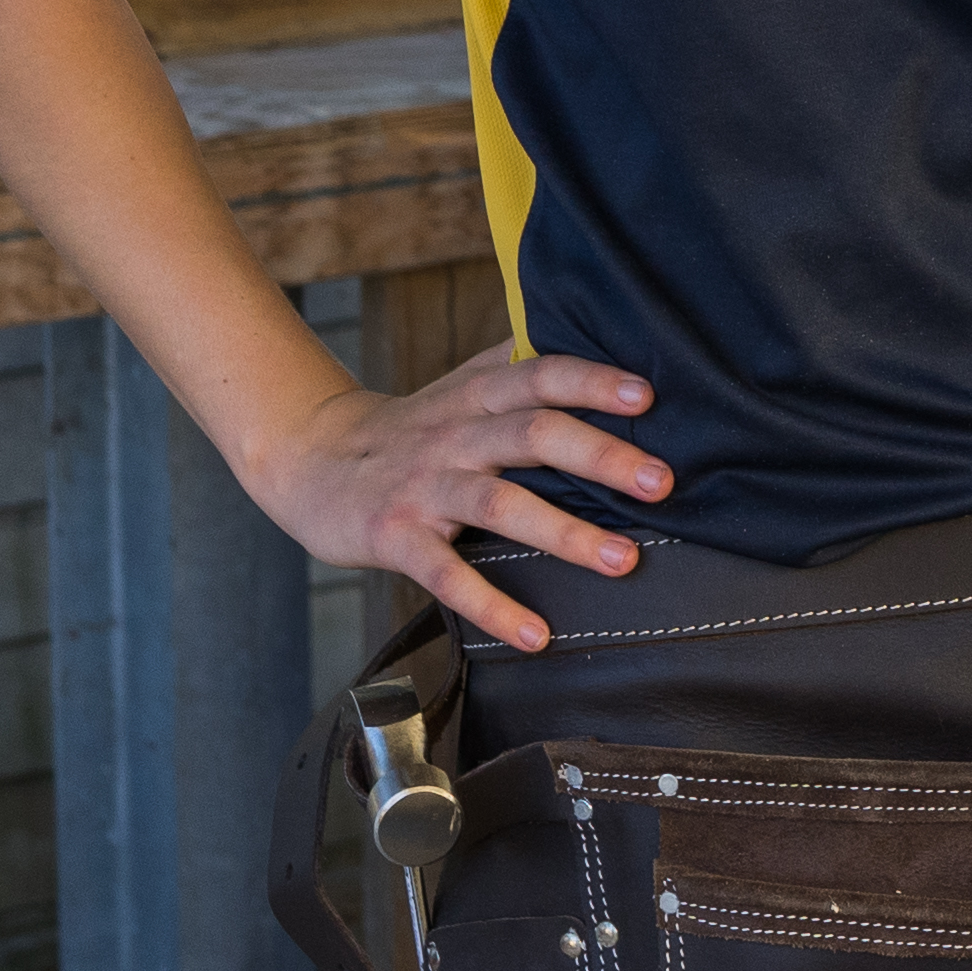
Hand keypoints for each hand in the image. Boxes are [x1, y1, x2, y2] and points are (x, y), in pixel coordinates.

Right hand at [242, 347, 664, 649]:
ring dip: (565, 533)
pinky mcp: (396, 537)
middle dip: (602, 456)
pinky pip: (448, 575)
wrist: (309, 459)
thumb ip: (520, 367)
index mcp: (478, 394)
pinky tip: (536, 635)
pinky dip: (493, 607)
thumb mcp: (460, 386)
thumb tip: (598, 335)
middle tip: (662, 482)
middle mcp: (455, 434)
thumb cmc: (410, 429)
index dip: (593, 381)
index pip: (541, 373)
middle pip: (533, 433)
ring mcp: (425, 486)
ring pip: (501, 503)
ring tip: (623, 560)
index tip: (648, 397)